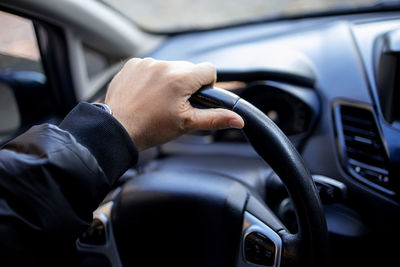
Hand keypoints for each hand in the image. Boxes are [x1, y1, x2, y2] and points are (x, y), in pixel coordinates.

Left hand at [105, 58, 243, 150]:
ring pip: (170, 67)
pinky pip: (151, 66)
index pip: (209, 70)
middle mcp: (164, 65)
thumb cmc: (151, 128)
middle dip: (187, 84)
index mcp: (180, 78)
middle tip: (174, 104)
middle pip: (189, 68)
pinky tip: (145, 94)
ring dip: (169, 79)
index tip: (195, 98)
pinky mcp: (133, 64)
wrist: (118, 129)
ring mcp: (146, 63)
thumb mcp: (187, 124)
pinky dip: (152, 77)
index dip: (206, 85)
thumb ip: (215, 119)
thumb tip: (238, 120)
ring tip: (157, 100)